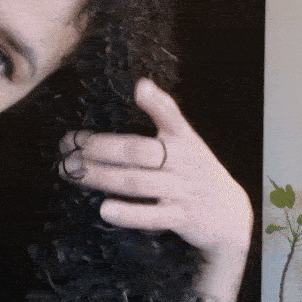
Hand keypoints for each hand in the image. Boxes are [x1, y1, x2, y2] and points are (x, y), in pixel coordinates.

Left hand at [59, 78, 252, 259]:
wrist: (231, 214)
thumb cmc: (196, 170)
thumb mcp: (186, 141)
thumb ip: (164, 116)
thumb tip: (141, 84)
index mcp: (184, 140)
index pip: (171, 117)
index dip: (157, 103)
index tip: (140, 88)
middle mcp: (182, 162)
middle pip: (137, 151)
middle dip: (101, 147)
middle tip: (70, 145)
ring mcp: (181, 190)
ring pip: (136, 182)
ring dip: (101, 176)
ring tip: (73, 171)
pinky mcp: (180, 218)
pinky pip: (151, 216)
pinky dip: (128, 213)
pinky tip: (105, 209)